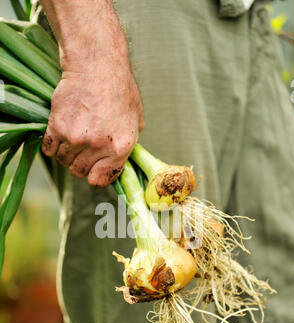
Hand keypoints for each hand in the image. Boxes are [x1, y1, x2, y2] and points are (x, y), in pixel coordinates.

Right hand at [42, 60, 143, 186]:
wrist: (97, 64)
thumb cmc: (120, 90)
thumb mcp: (136, 120)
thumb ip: (128, 145)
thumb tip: (119, 163)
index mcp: (121, 147)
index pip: (101, 180)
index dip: (96, 175)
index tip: (93, 169)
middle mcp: (98, 146)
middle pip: (79, 171)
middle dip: (80, 162)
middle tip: (83, 147)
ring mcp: (76, 137)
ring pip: (63, 160)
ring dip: (66, 151)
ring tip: (73, 134)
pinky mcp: (57, 126)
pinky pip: (49, 149)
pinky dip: (51, 144)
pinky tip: (59, 132)